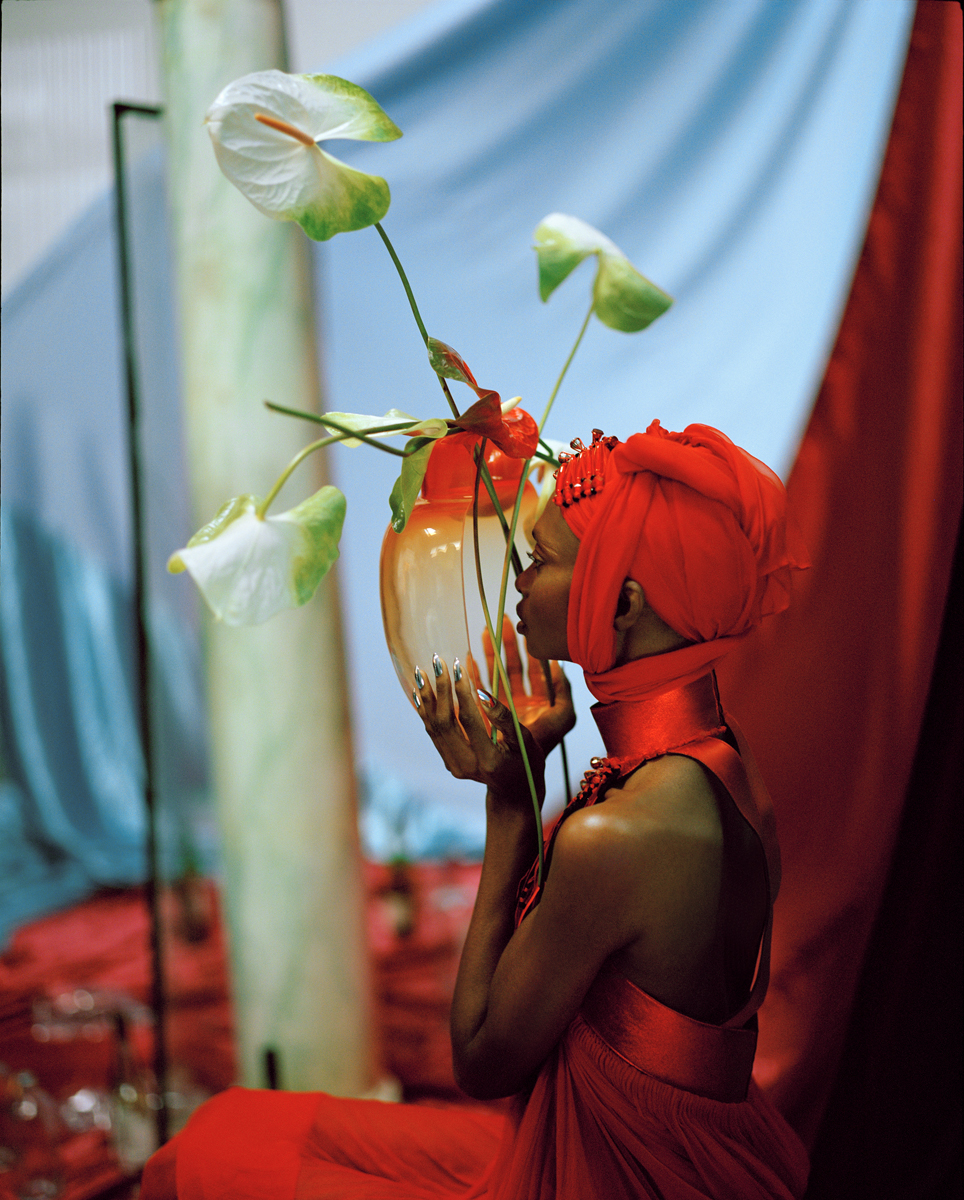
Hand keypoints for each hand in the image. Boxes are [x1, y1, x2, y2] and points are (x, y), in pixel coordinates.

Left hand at [411, 638, 572, 801]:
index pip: (468, 719)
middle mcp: (466, 765)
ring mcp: (454, 765)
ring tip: (420, 673)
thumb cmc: (527, 760)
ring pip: (434, 727)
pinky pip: (432, 733)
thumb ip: (505, 719)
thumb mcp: (524, 740)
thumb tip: (483, 694)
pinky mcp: (448, 761)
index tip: (458, 666)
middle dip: (440, 690)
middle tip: (437, 663)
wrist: (515, 789)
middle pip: (445, 723)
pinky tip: (419, 693)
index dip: (462, 691)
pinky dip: (425, 711)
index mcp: (488, 760)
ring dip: (426, 698)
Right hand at [480, 619, 572, 754]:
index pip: (534, 666)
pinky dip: (475, 672)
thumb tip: (556, 664)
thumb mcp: (563, 715)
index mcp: (540, 697)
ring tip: (484, 633)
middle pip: (513, 664)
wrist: (524, 767)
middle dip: (508, 644)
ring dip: (491, 653)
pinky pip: (481, 686)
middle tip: (502, 622)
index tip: (523, 629)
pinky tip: (468, 657)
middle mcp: (522, 698)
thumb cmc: (546, 742)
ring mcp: (506, 704)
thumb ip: (563, 689)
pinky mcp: (490, 710)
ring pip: (497, 672)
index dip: (529, 648)